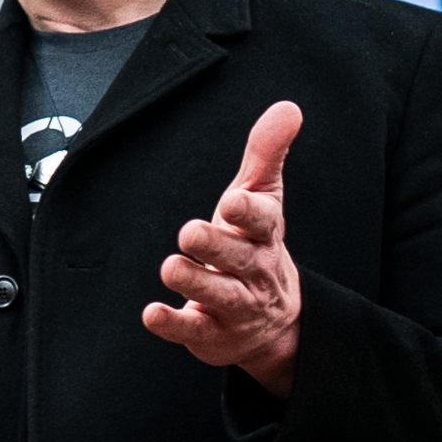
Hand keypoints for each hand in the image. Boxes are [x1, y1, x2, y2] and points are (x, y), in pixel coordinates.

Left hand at [147, 100, 304, 394]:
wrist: (272, 321)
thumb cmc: (255, 244)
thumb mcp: (263, 198)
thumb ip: (267, 153)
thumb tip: (288, 107)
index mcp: (264, 235)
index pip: (264, 221)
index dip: (250, 212)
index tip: (234, 201)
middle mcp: (254, 271)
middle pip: (238, 259)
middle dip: (216, 246)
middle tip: (189, 232)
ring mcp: (236, 306)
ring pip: (219, 295)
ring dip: (195, 282)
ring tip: (171, 267)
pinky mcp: (213, 333)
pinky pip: (194, 331)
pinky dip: (173, 324)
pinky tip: (152, 314)